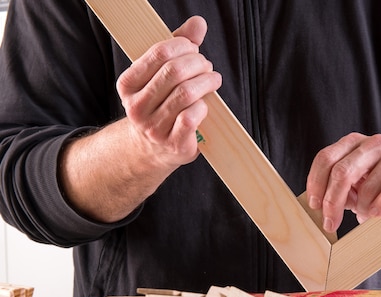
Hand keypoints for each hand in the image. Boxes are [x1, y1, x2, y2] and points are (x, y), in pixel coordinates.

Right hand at [116, 16, 221, 169]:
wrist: (153, 149)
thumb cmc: (161, 104)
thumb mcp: (161, 74)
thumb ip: (179, 46)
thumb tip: (198, 23)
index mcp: (128, 85)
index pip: (159, 53)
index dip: (183, 46)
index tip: (193, 49)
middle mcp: (136, 107)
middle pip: (174, 72)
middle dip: (197, 64)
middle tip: (206, 66)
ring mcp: (154, 128)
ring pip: (186, 94)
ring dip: (206, 82)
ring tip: (212, 80)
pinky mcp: (174, 144)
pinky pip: (192, 117)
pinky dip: (204, 106)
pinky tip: (205, 104)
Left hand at [306, 133, 380, 232]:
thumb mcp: (357, 179)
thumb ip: (340, 188)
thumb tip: (322, 210)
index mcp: (353, 143)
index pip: (326, 159)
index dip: (316, 183)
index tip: (314, 206)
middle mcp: (373, 143)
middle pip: (342, 171)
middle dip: (332, 202)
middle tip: (330, 224)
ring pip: (369, 185)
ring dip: (362, 208)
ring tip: (364, 216)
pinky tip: (376, 213)